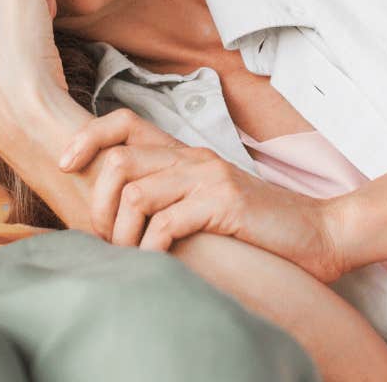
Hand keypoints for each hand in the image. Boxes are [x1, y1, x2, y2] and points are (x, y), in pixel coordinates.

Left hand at [58, 108, 350, 283]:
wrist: (320, 233)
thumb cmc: (261, 227)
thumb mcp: (209, 203)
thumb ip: (172, 197)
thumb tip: (117, 216)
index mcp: (187, 153)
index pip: (124, 121)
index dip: (87, 137)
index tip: (66, 166)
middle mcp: (194, 157)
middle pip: (118, 159)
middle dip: (98, 203)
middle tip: (104, 237)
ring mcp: (209, 178)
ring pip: (135, 192)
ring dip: (120, 232)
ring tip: (127, 256)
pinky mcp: (223, 204)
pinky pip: (165, 223)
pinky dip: (150, 249)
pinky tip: (155, 264)